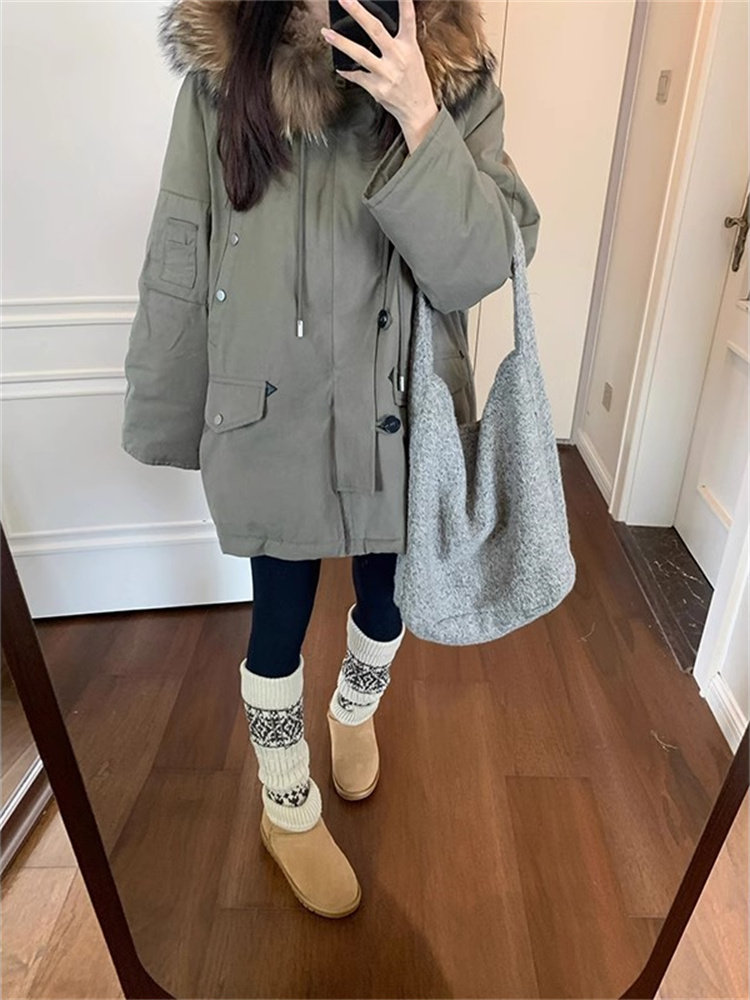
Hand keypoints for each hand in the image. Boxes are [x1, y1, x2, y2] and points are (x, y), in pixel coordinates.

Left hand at [320, 0, 438, 150]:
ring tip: (326, 32)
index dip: (404, 3)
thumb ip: (399, 40)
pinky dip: (347, 71)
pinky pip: (357, 77)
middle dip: (358, 13)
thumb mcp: (414, 56)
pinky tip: (339, 66)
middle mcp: (398, 58)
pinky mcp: (378, 89)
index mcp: (409, 47)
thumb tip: (377, 25)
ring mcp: (387, 74)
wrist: (418, 111)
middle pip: (376, 30)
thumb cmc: (414, 81)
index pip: (407, 20)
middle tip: (344, 0)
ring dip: (341, 43)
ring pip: (360, 55)